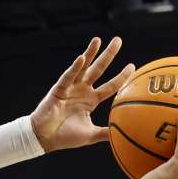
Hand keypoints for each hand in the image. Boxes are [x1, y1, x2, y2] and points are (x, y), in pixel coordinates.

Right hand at [30, 37, 134, 152]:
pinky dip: (74, 68)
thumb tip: (122, 136)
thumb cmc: (65, 137)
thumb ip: (105, 133)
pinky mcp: (59, 89)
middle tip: (118, 40)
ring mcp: (70, 88)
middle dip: (108, 54)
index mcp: (91, 100)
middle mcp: (82, 90)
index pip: (110, 85)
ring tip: (98, 40)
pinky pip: (68, 76)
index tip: (132, 66)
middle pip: (99, 69)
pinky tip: (82, 58)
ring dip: (90, 53)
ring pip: (83, 67)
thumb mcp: (90, 135)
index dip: (121, 76)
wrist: (45, 138)